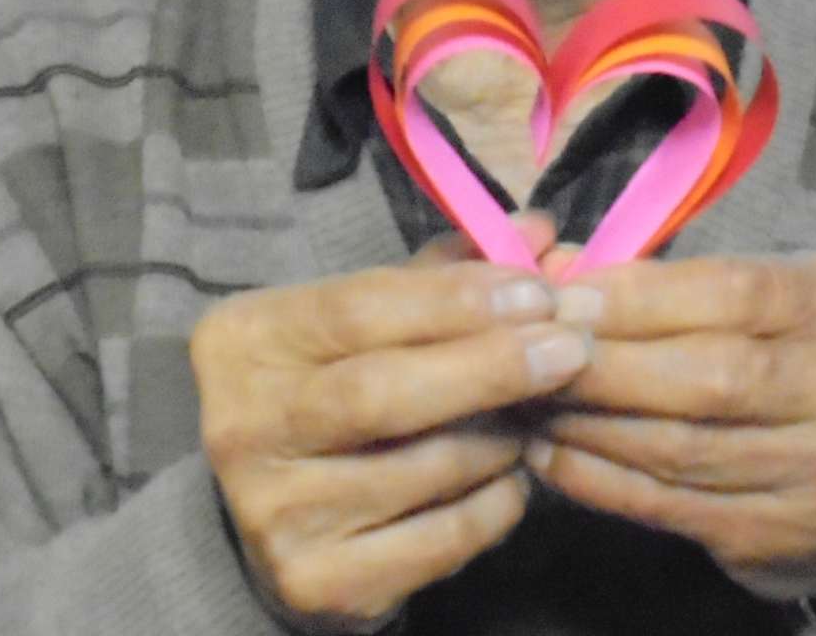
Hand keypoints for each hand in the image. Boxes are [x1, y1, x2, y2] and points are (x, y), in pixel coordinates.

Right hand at [192, 217, 588, 632]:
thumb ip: (445, 277)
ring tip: (539, 413)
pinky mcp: (318, 582)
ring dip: (504, 436)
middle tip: (571, 348)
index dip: (454, 300)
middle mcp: (244, 427)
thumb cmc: (330, 388)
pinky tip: (513, 475)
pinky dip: (497, 501)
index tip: (535, 290)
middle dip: (491, 366)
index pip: (357, 308)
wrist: (271, 515)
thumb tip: (540, 233)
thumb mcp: (363, 320)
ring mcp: (277, 514)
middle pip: (383, 392)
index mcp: (247, 341)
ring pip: (425, 468)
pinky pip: (442, 537)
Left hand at [524, 253, 815, 617]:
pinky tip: (548, 455)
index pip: (737, 292)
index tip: (563, 295)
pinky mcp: (776, 535)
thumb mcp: (776, 302)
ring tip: (523, 398)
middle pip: (709, 375)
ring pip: (679, 445)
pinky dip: (597, 479)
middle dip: (603, 362)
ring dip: (586, 422)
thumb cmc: (807, 368)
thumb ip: (679, 283)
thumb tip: (555, 265)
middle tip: (527, 350)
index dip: (640, 297)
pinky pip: (667, 503)